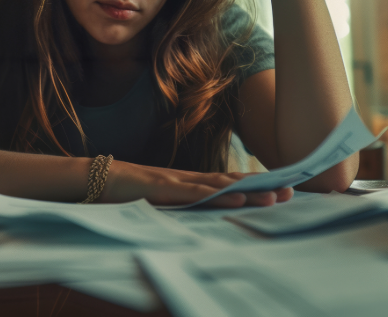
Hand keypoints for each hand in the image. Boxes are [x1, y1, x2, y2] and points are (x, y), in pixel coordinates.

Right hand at [99, 160, 292, 207]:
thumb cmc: (128, 189)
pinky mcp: (162, 188)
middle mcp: (187, 178)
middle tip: (290, 192)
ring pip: (217, 186)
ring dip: (247, 192)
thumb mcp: (161, 198)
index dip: (254, 185)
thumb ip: (182, 202)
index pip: (227, 183)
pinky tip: (234, 199)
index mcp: (189, 181)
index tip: (281, 188)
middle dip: (260, 187)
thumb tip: (204, 210)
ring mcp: (175, 181)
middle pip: (230, 182)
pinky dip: (216, 196)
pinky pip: (194, 193)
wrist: (97, 177)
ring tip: (272, 198)